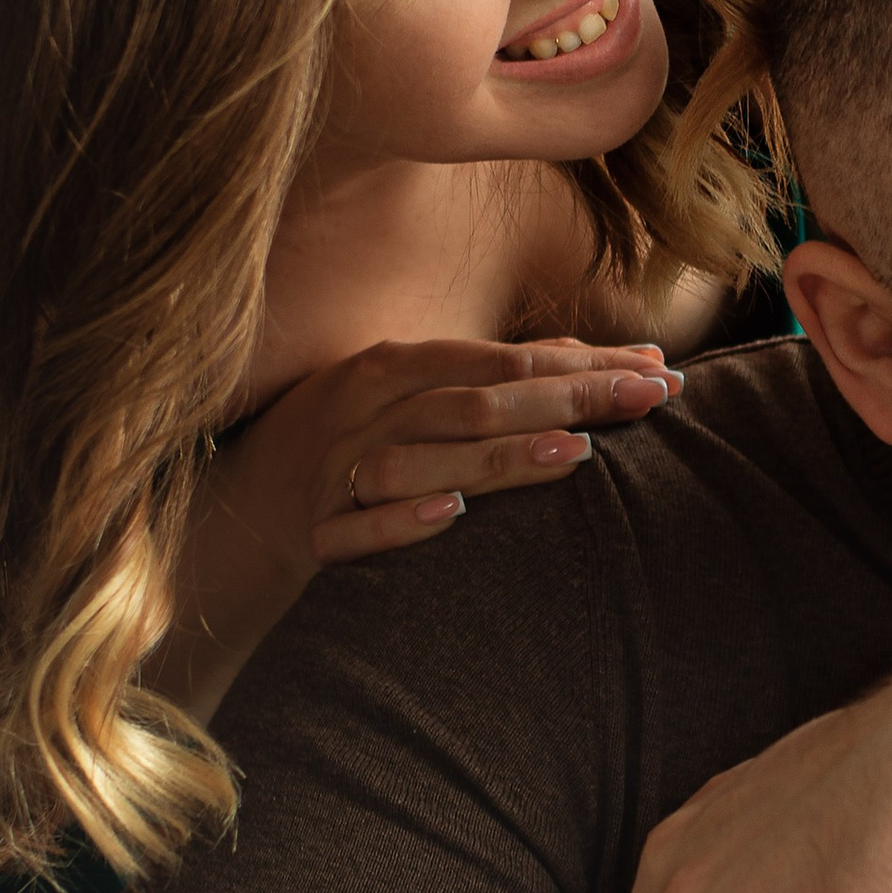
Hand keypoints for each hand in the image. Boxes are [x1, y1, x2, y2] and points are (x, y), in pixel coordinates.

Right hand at [164, 335, 680, 717]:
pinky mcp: (311, 533)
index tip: (660, 370)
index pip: (502, 358)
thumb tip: (604, 359)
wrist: (231, 518)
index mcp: (391, 366)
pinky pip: (357, 526)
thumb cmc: (344, 448)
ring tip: (576, 455)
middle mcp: (363, 407)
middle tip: (648, 399)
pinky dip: (404, 519)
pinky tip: (454, 515)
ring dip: (499, 456)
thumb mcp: (410, 400)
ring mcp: (334, 468)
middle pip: (476, 399)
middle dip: (568, 397)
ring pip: (424, 456)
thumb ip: (498, 381)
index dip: (584, 362)